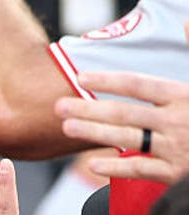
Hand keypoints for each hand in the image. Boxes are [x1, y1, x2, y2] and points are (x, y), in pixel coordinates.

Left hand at [55, 21, 188, 184]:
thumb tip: (186, 21)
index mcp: (183, 97)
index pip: (139, 85)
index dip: (109, 81)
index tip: (81, 77)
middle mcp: (177, 121)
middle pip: (125, 113)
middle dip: (90, 109)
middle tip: (60, 106)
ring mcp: (175, 148)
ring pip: (127, 139)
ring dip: (94, 133)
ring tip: (68, 127)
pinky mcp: (174, 173)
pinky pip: (140, 169)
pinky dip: (116, 167)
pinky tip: (92, 164)